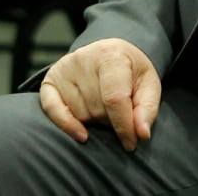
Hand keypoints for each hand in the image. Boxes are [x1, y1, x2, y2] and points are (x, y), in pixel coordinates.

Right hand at [37, 39, 160, 150]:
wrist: (110, 53)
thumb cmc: (131, 72)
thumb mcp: (148, 84)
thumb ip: (147, 108)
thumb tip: (142, 134)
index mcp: (112, 55)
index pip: (114, 99)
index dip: (124, 126)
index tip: (131, 144)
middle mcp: (83, 59)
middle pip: (97, 109)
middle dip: (111, 121)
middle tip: (119, 114)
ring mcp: (63, 69)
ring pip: (79, 114)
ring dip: (94, 122)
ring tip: (104, 109)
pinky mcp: (49, 80)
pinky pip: (52, 110)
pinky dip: (67, 126)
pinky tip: (82, 135)